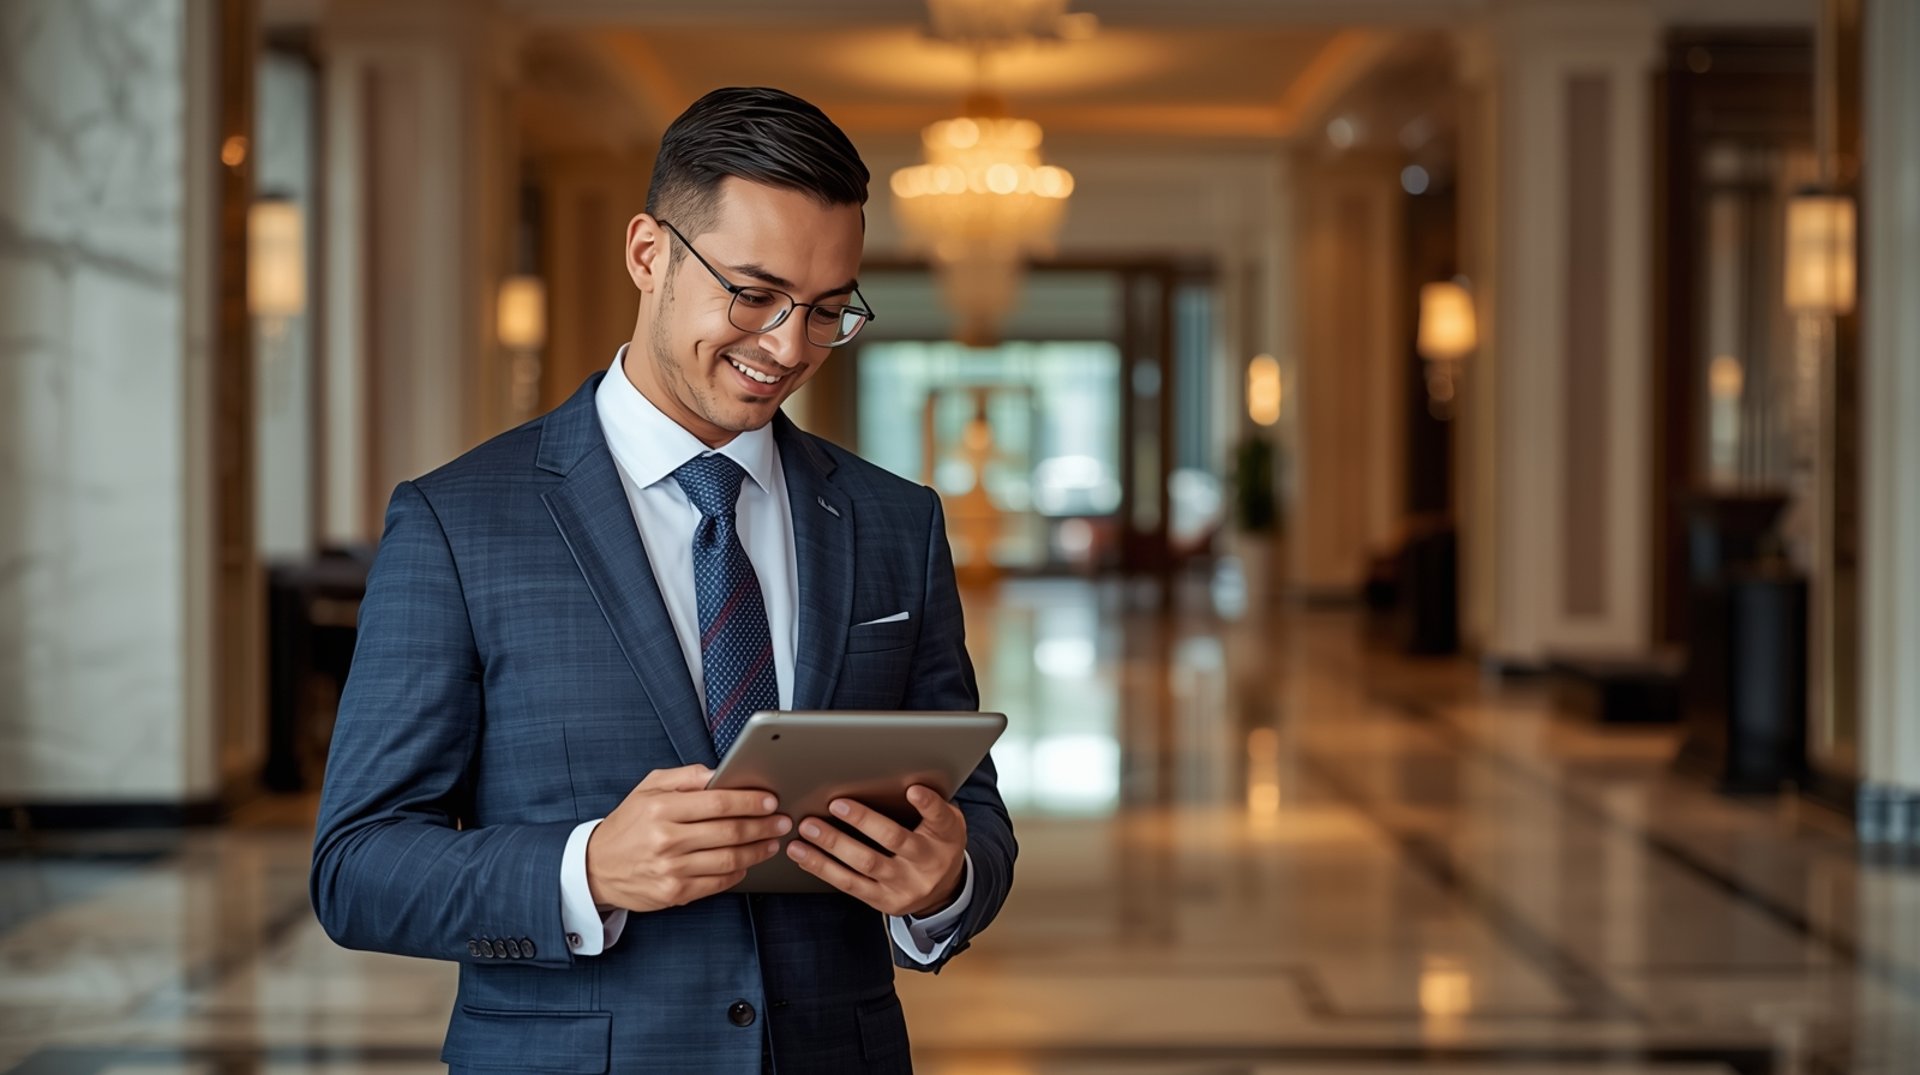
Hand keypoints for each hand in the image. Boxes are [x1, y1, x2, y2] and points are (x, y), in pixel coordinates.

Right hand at [586, 764, 789, 912]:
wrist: (596, 868)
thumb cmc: (628, 824)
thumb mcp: (648, 788)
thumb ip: (686, 776)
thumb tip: (721, 772)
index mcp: (661, 808)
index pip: (718, 802)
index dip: (749, 801)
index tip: (770, 800)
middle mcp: (666, 839)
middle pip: (729, 831)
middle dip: (763, 825)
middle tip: (782, 820)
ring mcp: (671, 869)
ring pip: (729, 859)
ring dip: (758, 850)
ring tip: (772, 840)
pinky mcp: (675, 893)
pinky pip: (718, 882)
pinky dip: (739, 871)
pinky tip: (749, 862)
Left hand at [787, 785, 966, 917]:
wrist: (944, 892)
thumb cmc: (937, 844)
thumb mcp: (946, 822)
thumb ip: (929, 804)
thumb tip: (900, 779)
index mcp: (946, 836)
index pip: (940, 817)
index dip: (928, 804)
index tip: (912, 790)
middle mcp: (928, 862)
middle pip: (894, 839)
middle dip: (863, 821)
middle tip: (835, 804)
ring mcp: (905, 885)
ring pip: (866, 864)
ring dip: (833, 845)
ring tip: (808, 829)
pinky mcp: (885, 900)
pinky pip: (850, 884)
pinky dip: (824, 868)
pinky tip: (805, 855)